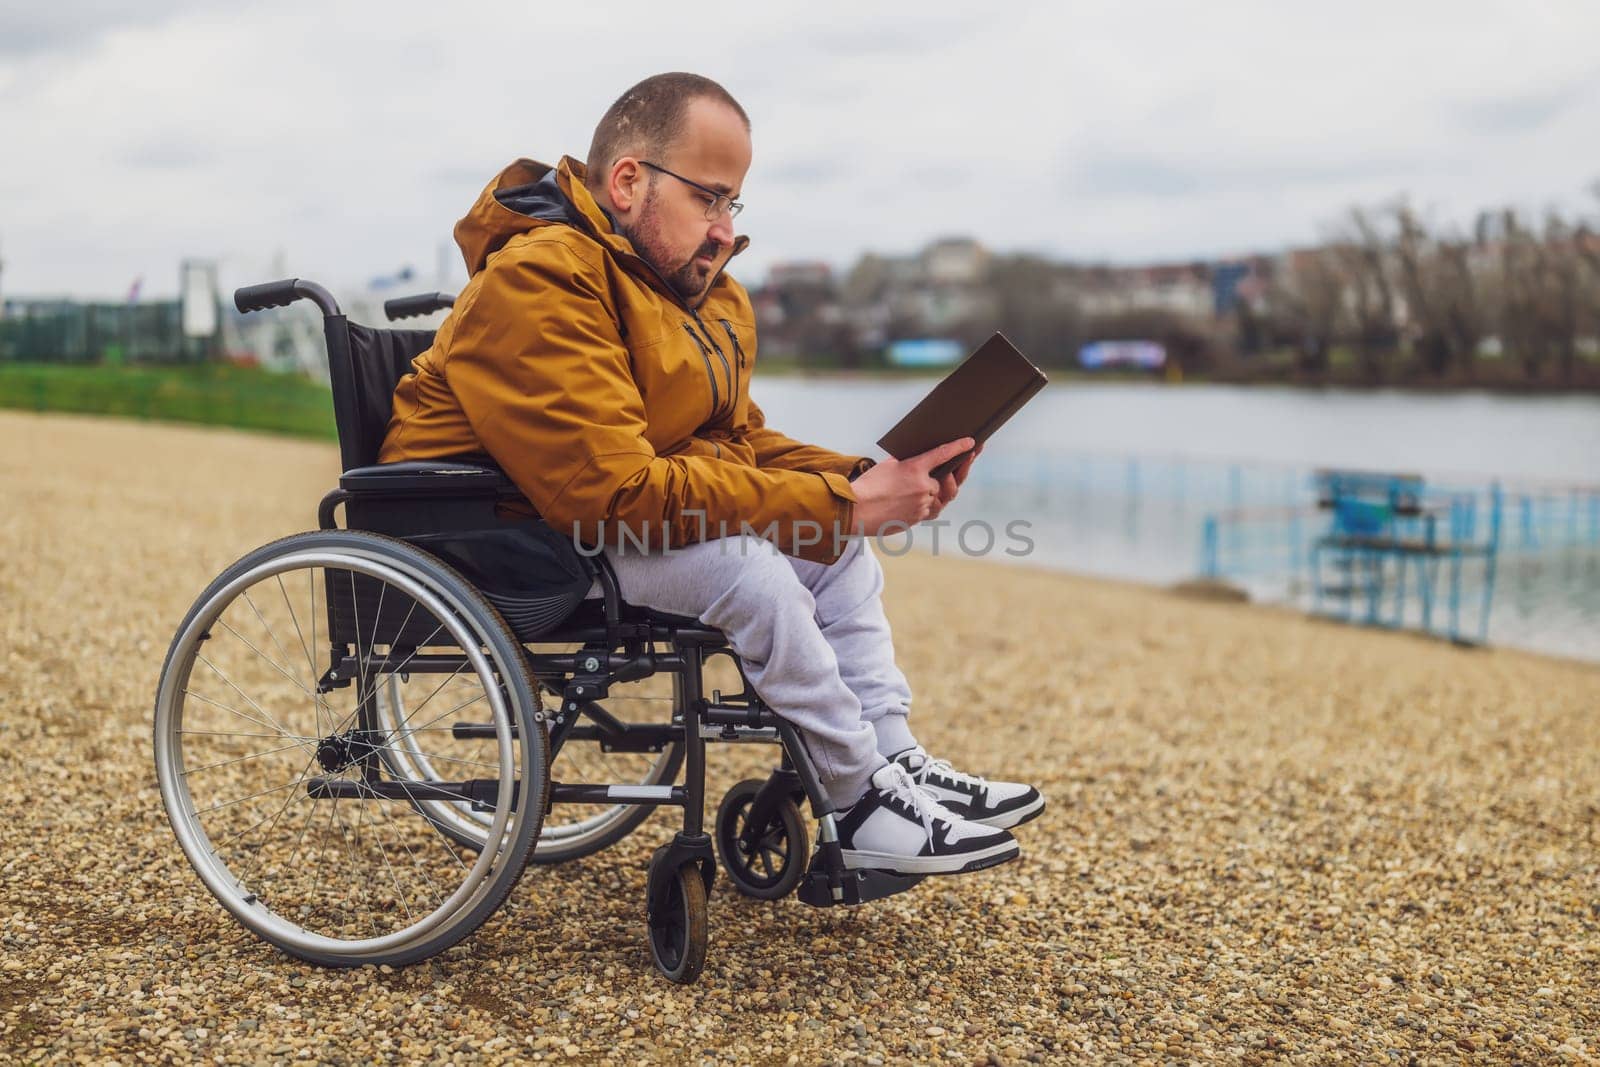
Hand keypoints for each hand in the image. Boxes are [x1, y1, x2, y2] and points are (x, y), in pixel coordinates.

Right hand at [850, 437, 975, 535]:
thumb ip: (909, 463)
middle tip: (964, 464)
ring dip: (939, 491)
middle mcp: (922, 487)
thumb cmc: (868, 485)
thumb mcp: (888, 466)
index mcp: (914, 469)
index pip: (943, 454)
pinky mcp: (917, 519)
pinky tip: (923, 498)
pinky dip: (929, 503)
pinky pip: (930, 510)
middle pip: (947, 482)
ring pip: (940, 498)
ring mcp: (921, 506)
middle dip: (955, 474)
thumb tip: (924, 461)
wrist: (855, 510)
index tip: (972, 442)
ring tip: (937, 484)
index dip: (959, 447)